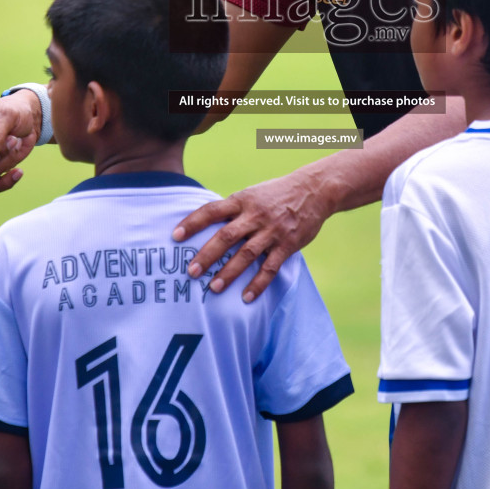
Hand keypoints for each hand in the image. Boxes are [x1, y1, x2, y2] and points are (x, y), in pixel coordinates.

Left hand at [171, 168, 335, 303]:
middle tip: (191, 272)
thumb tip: (205, 224)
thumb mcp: (252, 194)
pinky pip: (270, 267)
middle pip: (226, 236)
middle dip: (207, 255)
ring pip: (246, 254)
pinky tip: (247, 297)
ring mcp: (272, 230)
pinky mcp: (287, 244)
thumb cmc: (277, 194)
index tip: (175, 236)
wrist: (314, 190)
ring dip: (229, 273)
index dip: (192, 222)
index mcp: (242, 201)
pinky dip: (258, 283)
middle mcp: (255, 215)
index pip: (212, 211)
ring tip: (214, 288)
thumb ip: (232, 209)